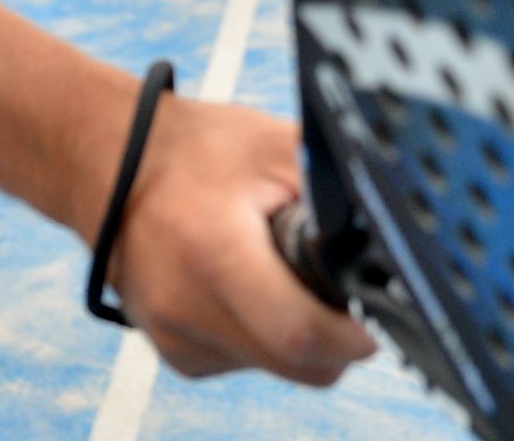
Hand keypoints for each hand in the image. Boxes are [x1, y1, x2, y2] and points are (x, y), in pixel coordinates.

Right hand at [107, 97, 375, 385]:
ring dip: (302, 336)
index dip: (356, 330)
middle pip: (300, 364)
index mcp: (214, 253)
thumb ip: (338, 182)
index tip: (383, 305)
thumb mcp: (275, 145)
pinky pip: (250, 362)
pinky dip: (267, 334)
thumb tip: (403, 218)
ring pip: (280, 369)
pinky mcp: (176, 355)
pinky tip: (253, 284)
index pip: (303, 332)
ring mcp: (177, 339)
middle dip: (340, 336)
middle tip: (348, 287)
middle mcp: (187, 309)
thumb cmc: (200, 150)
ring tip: (286, 271)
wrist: (111, 165)